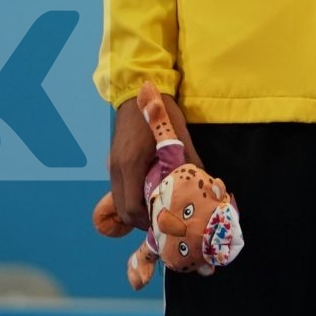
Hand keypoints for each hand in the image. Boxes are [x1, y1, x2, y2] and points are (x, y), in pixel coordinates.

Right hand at [107, 87, 199, 232]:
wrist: (137, 92)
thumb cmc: (160, 112)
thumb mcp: (179, 136)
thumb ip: (190, 161)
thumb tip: (204, 183)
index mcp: (130, 165)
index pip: (131, 208)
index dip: (147, 221)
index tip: (165, 223)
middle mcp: (116, 169)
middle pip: (122, 210)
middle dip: (141, 220)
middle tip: (163, 220)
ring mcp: (112, 166)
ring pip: (119, 200)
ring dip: (136, 210)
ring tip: (158, 208)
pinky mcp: (113, 162)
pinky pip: (119, 189)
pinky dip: (131, 198)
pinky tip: (149, 193)